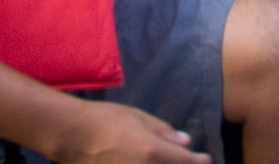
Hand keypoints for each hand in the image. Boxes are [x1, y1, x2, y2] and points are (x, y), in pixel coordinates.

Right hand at [50, 99, 210, 163]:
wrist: (72, 136)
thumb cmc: (105, 120)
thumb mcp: (137, 117)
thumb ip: (164, 131)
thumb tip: (186, 142)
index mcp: (153, 152)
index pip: (186, 162)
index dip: (200, 162)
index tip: (206, 159)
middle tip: (188, 160)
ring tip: (171, 162)